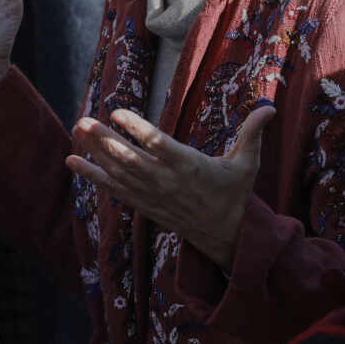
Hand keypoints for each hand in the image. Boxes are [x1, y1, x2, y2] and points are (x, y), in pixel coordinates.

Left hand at [67, 105, 276, 271]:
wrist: (225, 235)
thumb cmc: (234, 193)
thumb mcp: (247, 164)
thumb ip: (253, 134)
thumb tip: (271, 107)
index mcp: (190, 167)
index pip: (159, 146)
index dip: (137, 129)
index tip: (117, 112)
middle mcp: (166, 182)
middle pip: (131, 159)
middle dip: (105, 141)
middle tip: (84, 121)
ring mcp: (152, 194)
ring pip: (119, 172)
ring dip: (95, 153)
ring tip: (77, 130)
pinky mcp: (143, 204)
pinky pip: (114, 189)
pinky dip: (93, 176)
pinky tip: (73, 162)